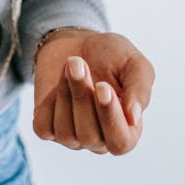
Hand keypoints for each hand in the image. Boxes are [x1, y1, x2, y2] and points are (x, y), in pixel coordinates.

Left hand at [32, 30, 154, 155]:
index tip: (101, 86)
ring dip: (66, 93)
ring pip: (66, 132)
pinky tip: (60, 82)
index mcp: (128, 128)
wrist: (78, 42)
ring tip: (71, 65)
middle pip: (90, 136)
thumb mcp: (134, 64)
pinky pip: (44, 127)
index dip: (110, 117)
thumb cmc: (111, 56)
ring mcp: (74, 137)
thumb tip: (133, 117)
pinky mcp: (49, 127)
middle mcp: (101, 139)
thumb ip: (140, 89)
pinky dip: (49, 103)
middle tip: (79, 65)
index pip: (120, 142)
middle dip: (82, 97)